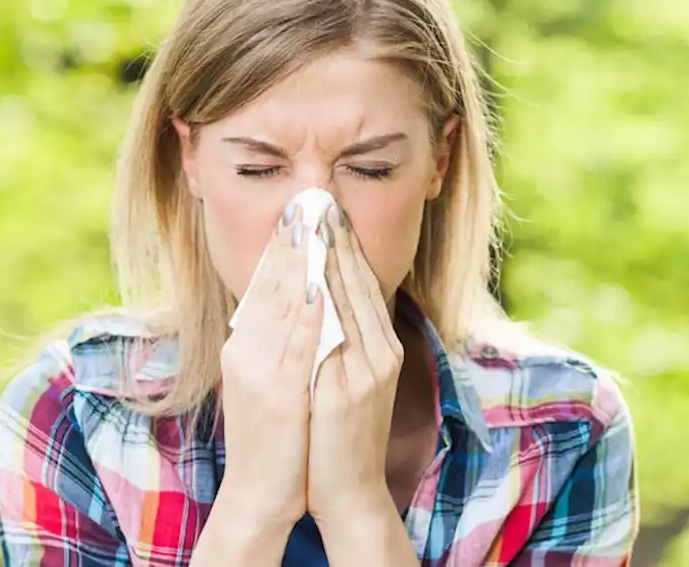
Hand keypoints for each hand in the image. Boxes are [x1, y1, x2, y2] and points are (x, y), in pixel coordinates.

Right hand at [209, 203, 323, 530]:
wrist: (262, 493)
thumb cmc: (273, 438)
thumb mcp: (268, 381)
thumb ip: (277, 343)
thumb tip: (294, 304)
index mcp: (244, 348)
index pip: (263, 286)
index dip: (280, 247)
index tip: (296, 211)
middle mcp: (246, 353)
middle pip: (269, 286)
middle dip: (289, 242)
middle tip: (305, 200)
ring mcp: (260, 372)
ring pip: (281, 305)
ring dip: (298, 262)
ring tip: (311, 224)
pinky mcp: (279, 394)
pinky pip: (295, 344)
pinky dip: (304, 310)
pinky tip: (315, 283)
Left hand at [307, 203, 404, 525]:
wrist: (348, 489)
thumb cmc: (339, 435)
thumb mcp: (348, 381)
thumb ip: (342, 342)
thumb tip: (322, 300)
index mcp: (381, 349)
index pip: (361, 285)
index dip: (344, 246)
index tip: (325, 211)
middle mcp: (381, 353)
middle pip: (358, 284)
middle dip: (337, 240)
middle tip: (318, 199)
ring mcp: (369, 370)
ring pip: (348, 301)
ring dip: (329, 259)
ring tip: (310, 223)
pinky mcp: (351, 389)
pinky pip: (335, 335)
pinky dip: (322, 302)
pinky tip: (307, 277)